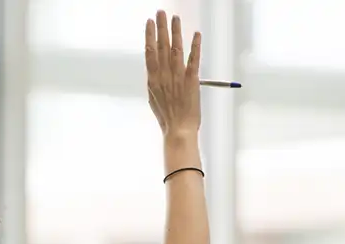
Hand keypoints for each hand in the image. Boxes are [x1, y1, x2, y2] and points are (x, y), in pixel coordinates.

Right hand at [145, 11, 200, 136]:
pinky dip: (195, 46)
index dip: (149, 35)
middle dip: (161, 27)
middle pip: (161, 46)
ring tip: (175, 18)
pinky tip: (196, 34)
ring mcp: (177, 76)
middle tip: (160, 13)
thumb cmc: (167, 117)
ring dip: (176, 32)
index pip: (150, 52)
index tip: (149, 22)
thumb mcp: (154, 98)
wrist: (179, 129)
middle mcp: (164, 75)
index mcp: (153, 79)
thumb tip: (154, 70)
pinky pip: (193, 59)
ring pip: (175, 49)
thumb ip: (154, 82)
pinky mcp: (191, 80)